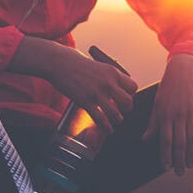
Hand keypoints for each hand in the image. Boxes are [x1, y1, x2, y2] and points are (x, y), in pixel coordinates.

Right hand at [9, 37, 137, 134]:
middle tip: (122, 110)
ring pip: (115, 113)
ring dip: (117, 119)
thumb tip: (114, 85)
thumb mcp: (99, 65)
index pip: (133, 87)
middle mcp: (108, 83)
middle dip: (127, 108)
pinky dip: (106, 127)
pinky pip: (100, 118)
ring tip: (116, 121)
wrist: (59, 62)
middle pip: (128, 101)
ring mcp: (96, 93)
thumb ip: (108, 76)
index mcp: (113, 72)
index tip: (124, 97)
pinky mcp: (85, 101)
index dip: (130, 94)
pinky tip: (108, 130)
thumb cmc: (77, 63)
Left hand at [143, 54, 192, 175]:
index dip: (166, 155)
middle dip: (179, 159)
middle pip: (179, 142)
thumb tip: (145, 139)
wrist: (182, 71)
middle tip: (179, 173)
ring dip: (191, 154)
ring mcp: (190, 112)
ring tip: (190, 166)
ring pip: (192, 137)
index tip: (166, 168)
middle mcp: (178, 115)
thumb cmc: (167, 89)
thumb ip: (153, 123)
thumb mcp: (156, 104)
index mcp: (165, 115)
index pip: (165, 140)